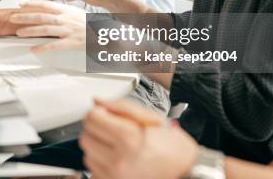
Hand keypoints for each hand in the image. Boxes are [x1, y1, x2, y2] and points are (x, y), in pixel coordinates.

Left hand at [9, 0, 85, 51]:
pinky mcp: (72, 43)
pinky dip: (43, 47)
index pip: (46, 4)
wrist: (105, 34)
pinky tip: (34, 49)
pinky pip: (55, 45)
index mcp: (66, 10)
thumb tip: (47, 10)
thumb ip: (61, 11)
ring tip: (19, 33)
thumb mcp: (75, 13)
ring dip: (31, 31)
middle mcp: (66, 19)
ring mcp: (68, 31)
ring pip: (46, 30)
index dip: (32, 4)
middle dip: (25, 17)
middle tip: (13, 17)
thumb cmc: (89, 24)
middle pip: (42, 16)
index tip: (20, 4)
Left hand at [80, 99, 197, 178]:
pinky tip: (118, 161)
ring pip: (87, 155)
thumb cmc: (173, 150)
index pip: (92, 118)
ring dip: (98, 148)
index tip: (108, 115)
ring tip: (118, 148)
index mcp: (128, 138)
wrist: (186, 175)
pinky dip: (102, 165)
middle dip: (97, 130)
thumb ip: (122, 107)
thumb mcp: (153, 119)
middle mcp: (118, 160)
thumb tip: (98, 102)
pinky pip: (94, 171)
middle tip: (114, 131)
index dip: (100, 113)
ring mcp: (114, 177)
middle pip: (86, 136)